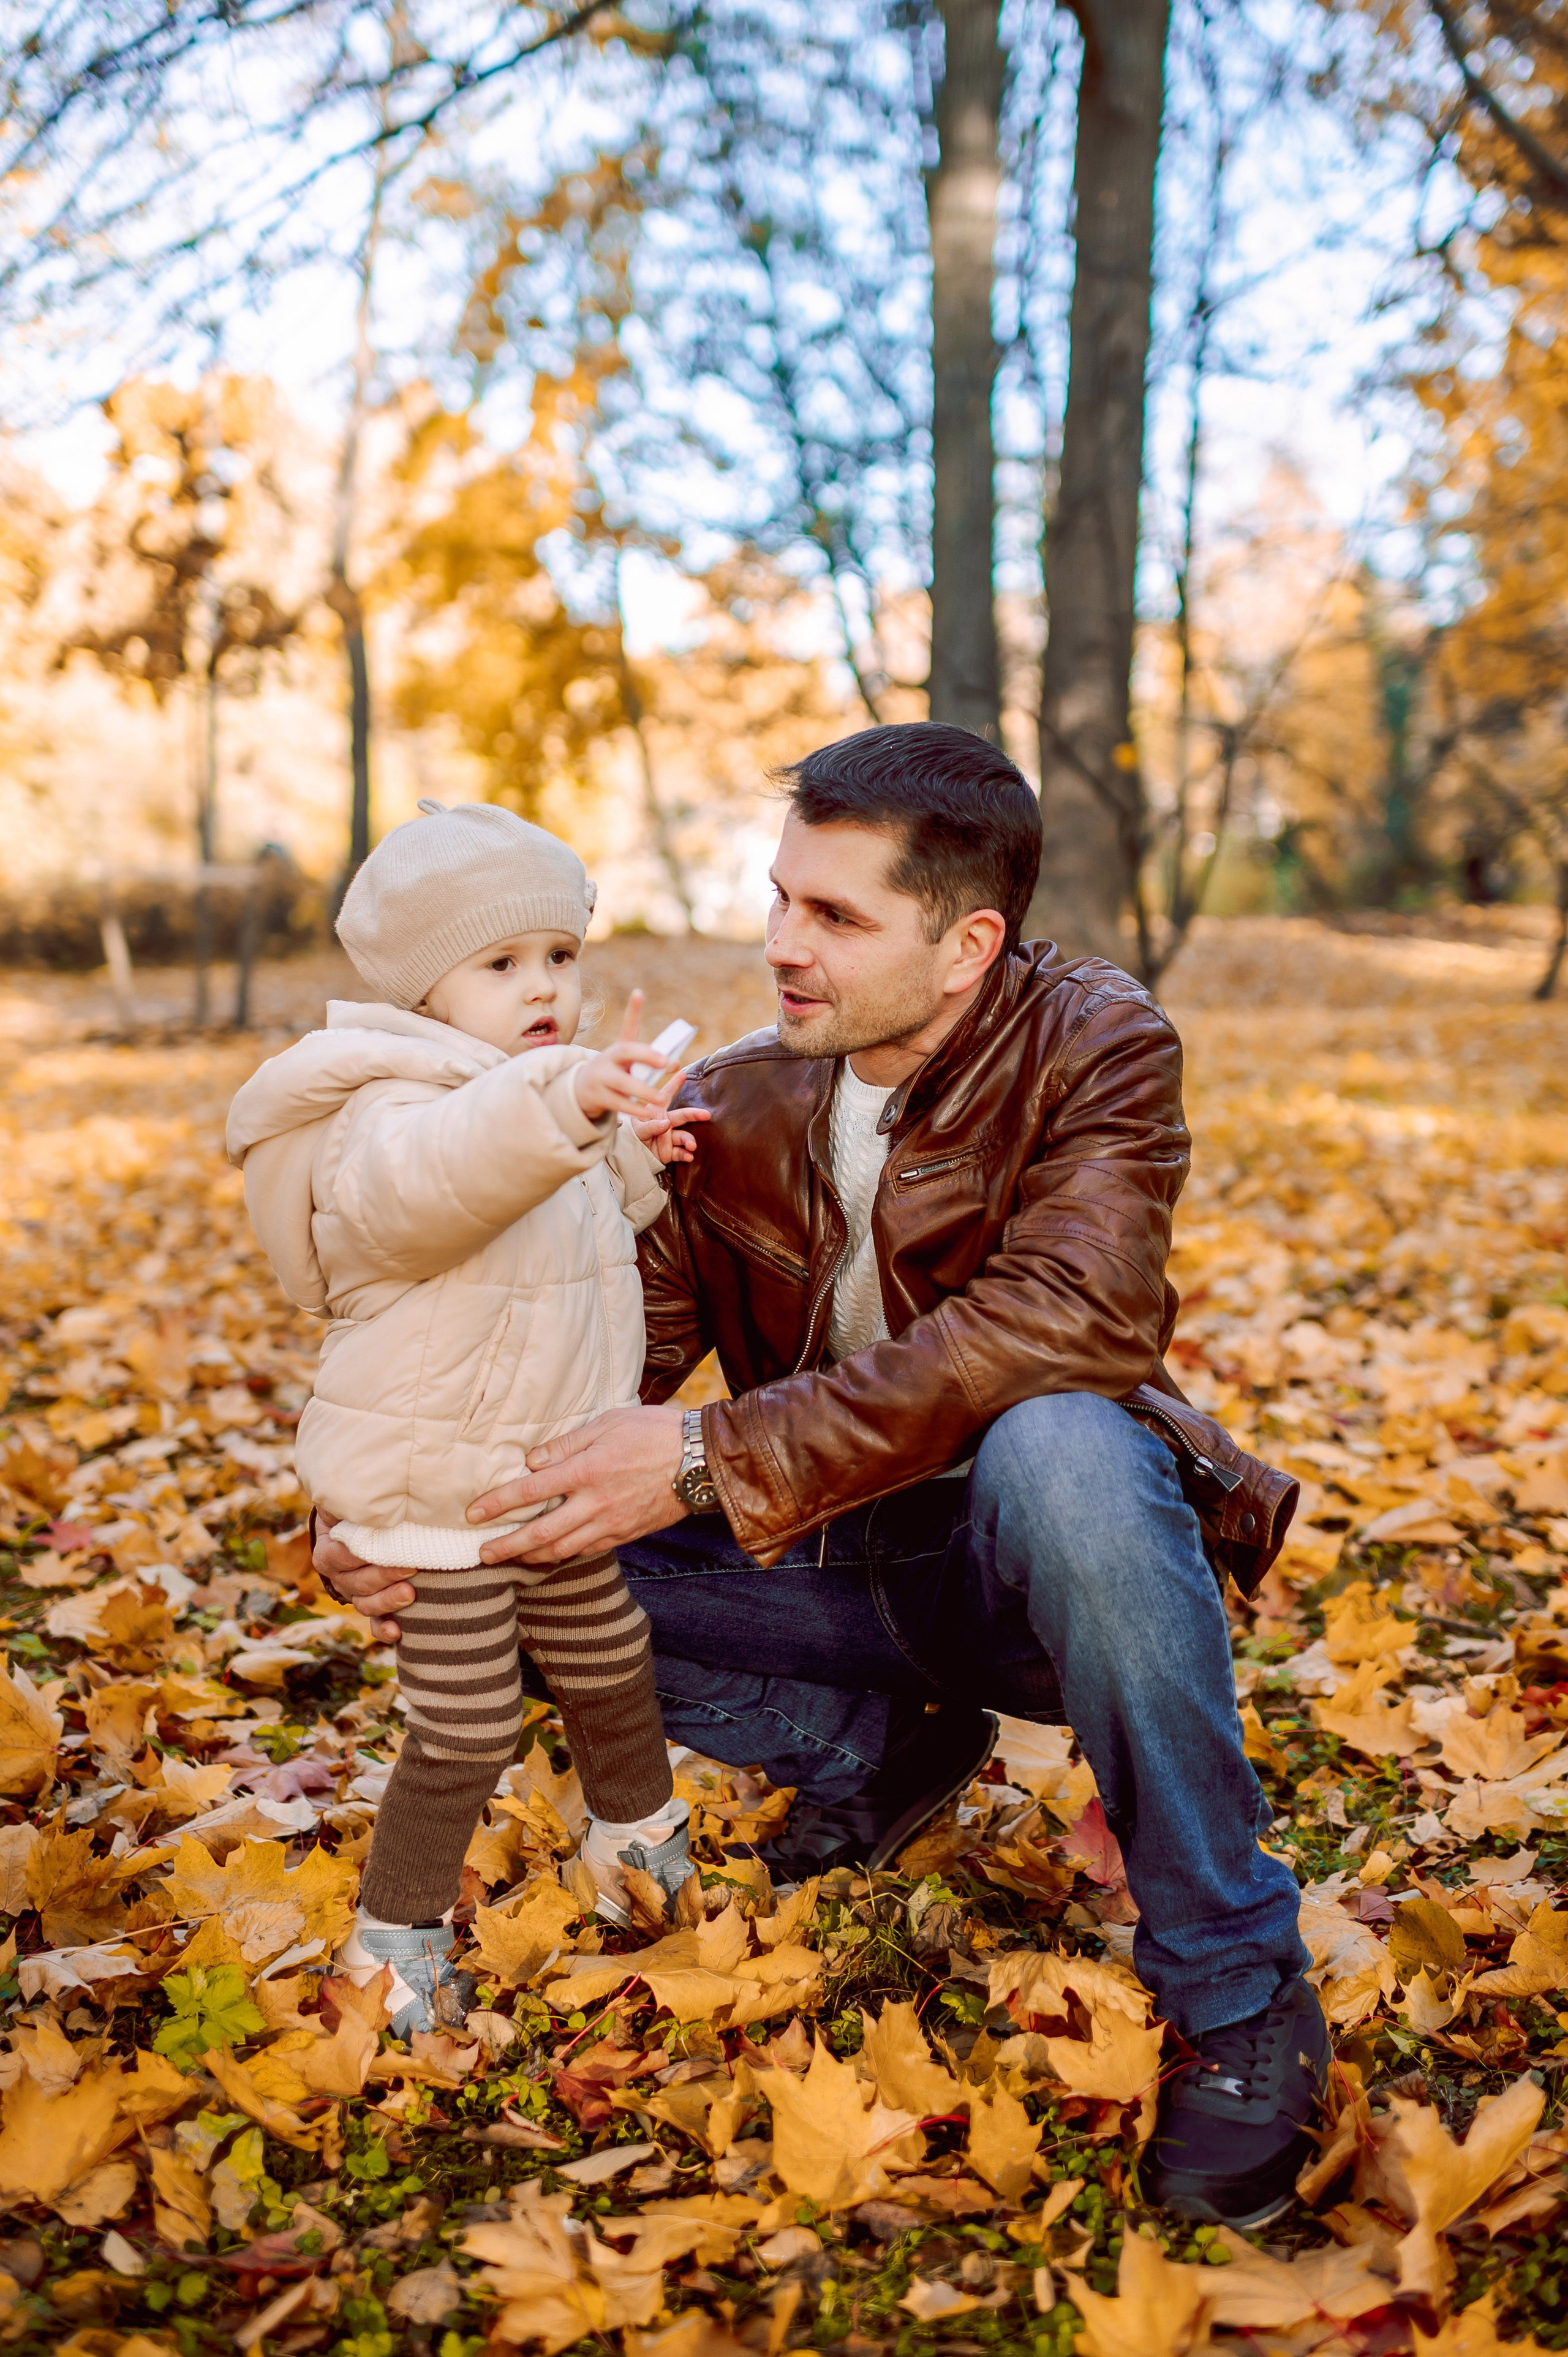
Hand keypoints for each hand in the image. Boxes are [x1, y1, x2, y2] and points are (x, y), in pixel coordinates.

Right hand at [313, 1511, 414, 1642]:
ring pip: (366, 1605)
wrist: (357, 1532)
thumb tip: (338, 1497)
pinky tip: (398, 1632)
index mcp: (328, 1554)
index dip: (363, 1554)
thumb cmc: (354, 1517)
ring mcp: (354, 1596)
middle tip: (412, 1567)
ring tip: (411, 1594)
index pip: (342, 1557)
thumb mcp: (345, 1507)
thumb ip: (341, 1503)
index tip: (390, 1547)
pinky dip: (384, 1631)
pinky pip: (374, 1624)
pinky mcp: (372, 1607)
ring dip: (388, 1602)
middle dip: (385, 1576)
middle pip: (358, 1583)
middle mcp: (338, 1578)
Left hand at [466, 1403, 688, 1563]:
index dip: (497, 1504)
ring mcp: (611, 1523)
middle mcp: (595, 1503)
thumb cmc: (654, 1432)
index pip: (530, 1491)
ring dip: (532, 1556)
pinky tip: (552, 1553)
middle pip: (540, 1532)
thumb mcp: (607, 1423)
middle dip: (506, 1546)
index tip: (473, 1515)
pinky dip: (565, 1554)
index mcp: (586, 1471)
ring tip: (512, 1557)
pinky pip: (589, 1550)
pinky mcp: (627, 1534)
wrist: (701, 1460)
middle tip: (482, 1554)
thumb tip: (532, 1462)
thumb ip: (566, 1444)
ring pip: (563, 1549)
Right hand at [574, 991, 686, 1123]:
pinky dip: (635, 1109)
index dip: (633, 1010)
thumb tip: (676, 1064)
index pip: (628, 1027)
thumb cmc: (615, 1075)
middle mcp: (608, 1059)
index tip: (638, 993)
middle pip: (625, 1052)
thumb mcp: (629, 1066)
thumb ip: (650, 1063)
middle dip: (645, 1055)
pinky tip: (649, 1113)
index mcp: (619, 1048)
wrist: (581, 1091)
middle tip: (665, 1061)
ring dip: (643, 1092)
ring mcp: (601, 1077)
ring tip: (662, 1099)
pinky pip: (618, 1104)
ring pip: (622, 1083)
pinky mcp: (598, 1097)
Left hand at [632, 1063, 711, 1164]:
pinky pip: (680, 1152)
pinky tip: (689, 1156)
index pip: (666, 1095)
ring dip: (690, 1141)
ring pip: (684, 1136)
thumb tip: (667, 1123)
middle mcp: (665, 1122)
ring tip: (692, 1146)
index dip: (674, 1084)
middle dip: (695, 1114)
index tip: (683, 1073)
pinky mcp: (670, 1151)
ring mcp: (669, 1137)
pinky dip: (685, 1154)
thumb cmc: (632, 1137)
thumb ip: (651, 1126)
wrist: (631, 1157)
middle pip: (683, 1115)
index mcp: (656, 1112)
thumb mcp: (639, 1129)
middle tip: (706, 1114)